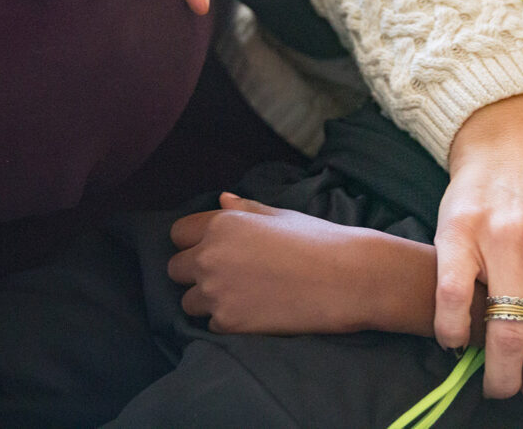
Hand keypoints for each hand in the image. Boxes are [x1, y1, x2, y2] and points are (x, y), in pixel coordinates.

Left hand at [168, 193, 392, 333]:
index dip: (196, 241)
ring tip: (245, 296)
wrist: (347, 279)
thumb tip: (222, 199)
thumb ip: (244, 209)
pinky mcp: (228, 322)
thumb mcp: (281, 216)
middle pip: (176, 269)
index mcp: (222, 224)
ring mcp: (216, 292)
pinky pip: (211, 324)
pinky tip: (257, 312)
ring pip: (189, 301)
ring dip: (209, 299)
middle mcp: (210, 256)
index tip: (215, 249)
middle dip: (196, 272)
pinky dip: (228, 320)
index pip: (179, 233)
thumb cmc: (319, 240)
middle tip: (230, 275)